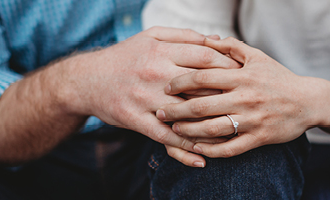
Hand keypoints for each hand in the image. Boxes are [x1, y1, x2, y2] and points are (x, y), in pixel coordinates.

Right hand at [61, 27, 240, 158]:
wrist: (86, 80)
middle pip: (201, 85)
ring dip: (211, 124)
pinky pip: (165, 137)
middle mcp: (154, 73)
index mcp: (161, 50)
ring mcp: (144, 98)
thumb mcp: (152, 36)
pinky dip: (185, 148)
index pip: (205, 58)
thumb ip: (185, 36)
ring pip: (186, 114)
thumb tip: (218, 41)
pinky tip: (203, 155)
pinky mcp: (135, 119)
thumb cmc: (126, 56)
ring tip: (231, 130)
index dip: (228, 66)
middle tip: (243, 102)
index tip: (242, 75)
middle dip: (226, 94)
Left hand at [156, 37, 329, 158]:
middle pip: (202, 105)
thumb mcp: (257, 57)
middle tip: (160, 112)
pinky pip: (230, 148)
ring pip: (213, 129)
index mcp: (242, 76)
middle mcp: (245, 98)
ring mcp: (252, 119)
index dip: (181, 82)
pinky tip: (197, 148)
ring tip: (174, 130)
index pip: (203, 77)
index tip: (166, 87)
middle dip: (177, 110)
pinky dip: (211, 150)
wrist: (308, 101)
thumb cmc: (279, 77)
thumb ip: (231, 47)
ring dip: (189, 131)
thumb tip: (206, 38)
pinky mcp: (259, 138)